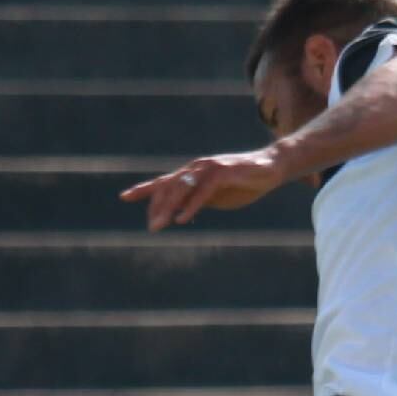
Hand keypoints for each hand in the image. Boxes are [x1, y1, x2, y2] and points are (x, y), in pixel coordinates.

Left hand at [120, 150, 286, 231]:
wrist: (272, 168)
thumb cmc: (244, 183)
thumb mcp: (217, 197)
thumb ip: (197, 202)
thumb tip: (179, 213)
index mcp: (193, 174)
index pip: (164, 181)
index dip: (144, 189)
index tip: (124, 196)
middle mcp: (197, 168)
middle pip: (169, 187)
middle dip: (156, 207)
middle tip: (151, 228)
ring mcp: (209, 168)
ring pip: (182, 188)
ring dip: (169, 208)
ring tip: (159, 226)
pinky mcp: (223, 172)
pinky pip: (203, 192)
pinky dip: (191, 206)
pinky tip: (182, 219)